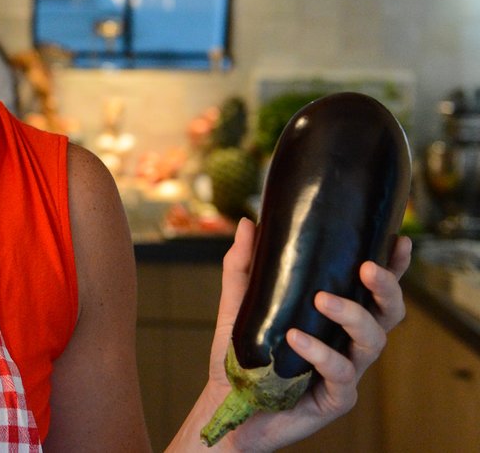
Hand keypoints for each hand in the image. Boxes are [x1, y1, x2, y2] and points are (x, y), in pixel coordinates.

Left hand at [199, 218, 411, 450]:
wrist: (226, 401)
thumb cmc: (240, 353)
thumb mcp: (238, 302)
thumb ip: (244, 265)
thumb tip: (248, 223)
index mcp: (335, 316)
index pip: (372, 289)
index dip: (393, 267)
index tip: (398, 241)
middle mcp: (348, 341)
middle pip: (388, 314)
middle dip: (385, 288)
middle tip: (365, 268)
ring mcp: (347, 370)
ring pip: (373, 341)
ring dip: (352, 315)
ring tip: (321, 300)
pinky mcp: (336, 398)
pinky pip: (341, 374)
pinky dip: (321, 353)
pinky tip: (296, 339)